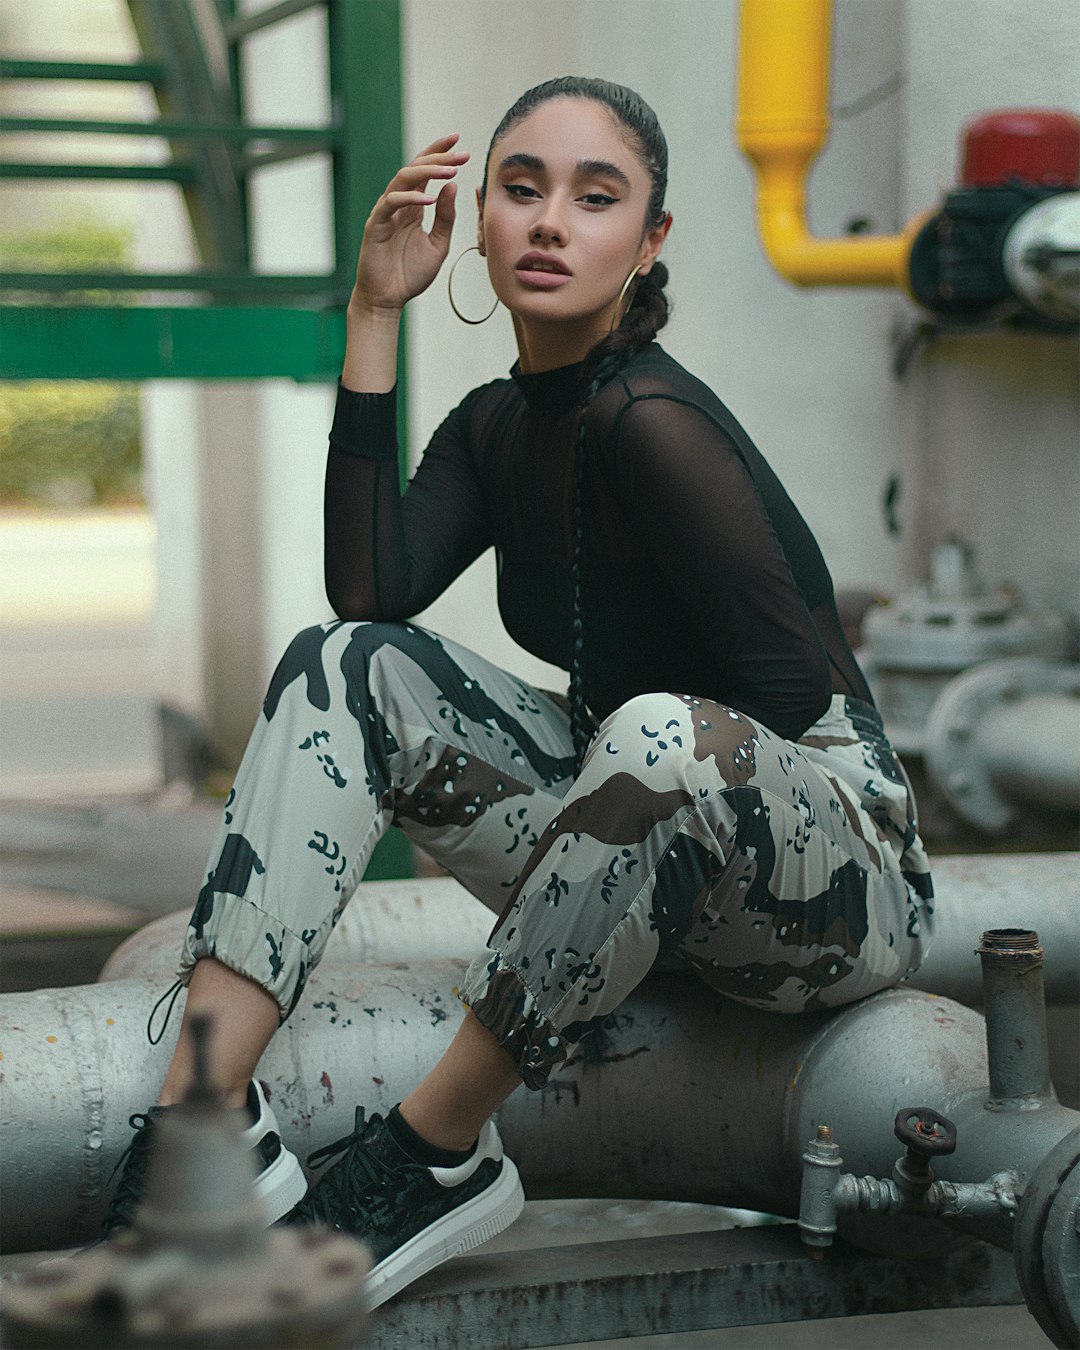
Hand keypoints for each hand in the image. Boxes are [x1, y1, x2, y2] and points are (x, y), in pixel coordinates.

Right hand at [350, 134, 468, 315]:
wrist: (388, 298)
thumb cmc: (410, 274)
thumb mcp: (438, 244)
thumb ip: (446, 217)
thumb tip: (453, 186)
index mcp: (413, 206)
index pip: (425, 172)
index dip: (439, 154)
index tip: (459, 144)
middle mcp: (398, 204)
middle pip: (415, 169)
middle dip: (438, 158)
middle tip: (460, 153)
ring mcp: (385, 212)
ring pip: (403, 180)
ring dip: (427, 172)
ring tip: (450, 171)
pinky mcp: (376, 224)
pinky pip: (391, 203)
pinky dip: (410, 198)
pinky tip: (429, 199)